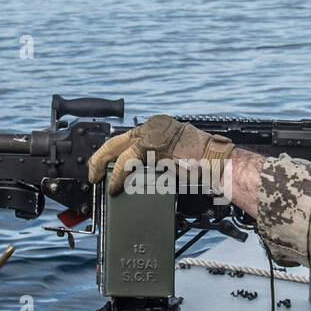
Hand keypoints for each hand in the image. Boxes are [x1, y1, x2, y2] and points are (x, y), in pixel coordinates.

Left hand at [88, 115, 235, 194]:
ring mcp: (151, 135)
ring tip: (97, 178)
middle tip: (92, 170)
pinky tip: (113, 186)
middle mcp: (153, 125)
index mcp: (159, 125)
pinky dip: (116, 176)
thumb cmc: (203, 163)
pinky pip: (126, 163)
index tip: (105, 162)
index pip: (127, 136)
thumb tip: (135, 170)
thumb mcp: (174, 154)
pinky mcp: (151, 148)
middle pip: (116, 139)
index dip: (113, 151)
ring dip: (102, 164)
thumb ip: (154, 157)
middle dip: (100, 156)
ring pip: (115, 148)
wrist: (217, 162)